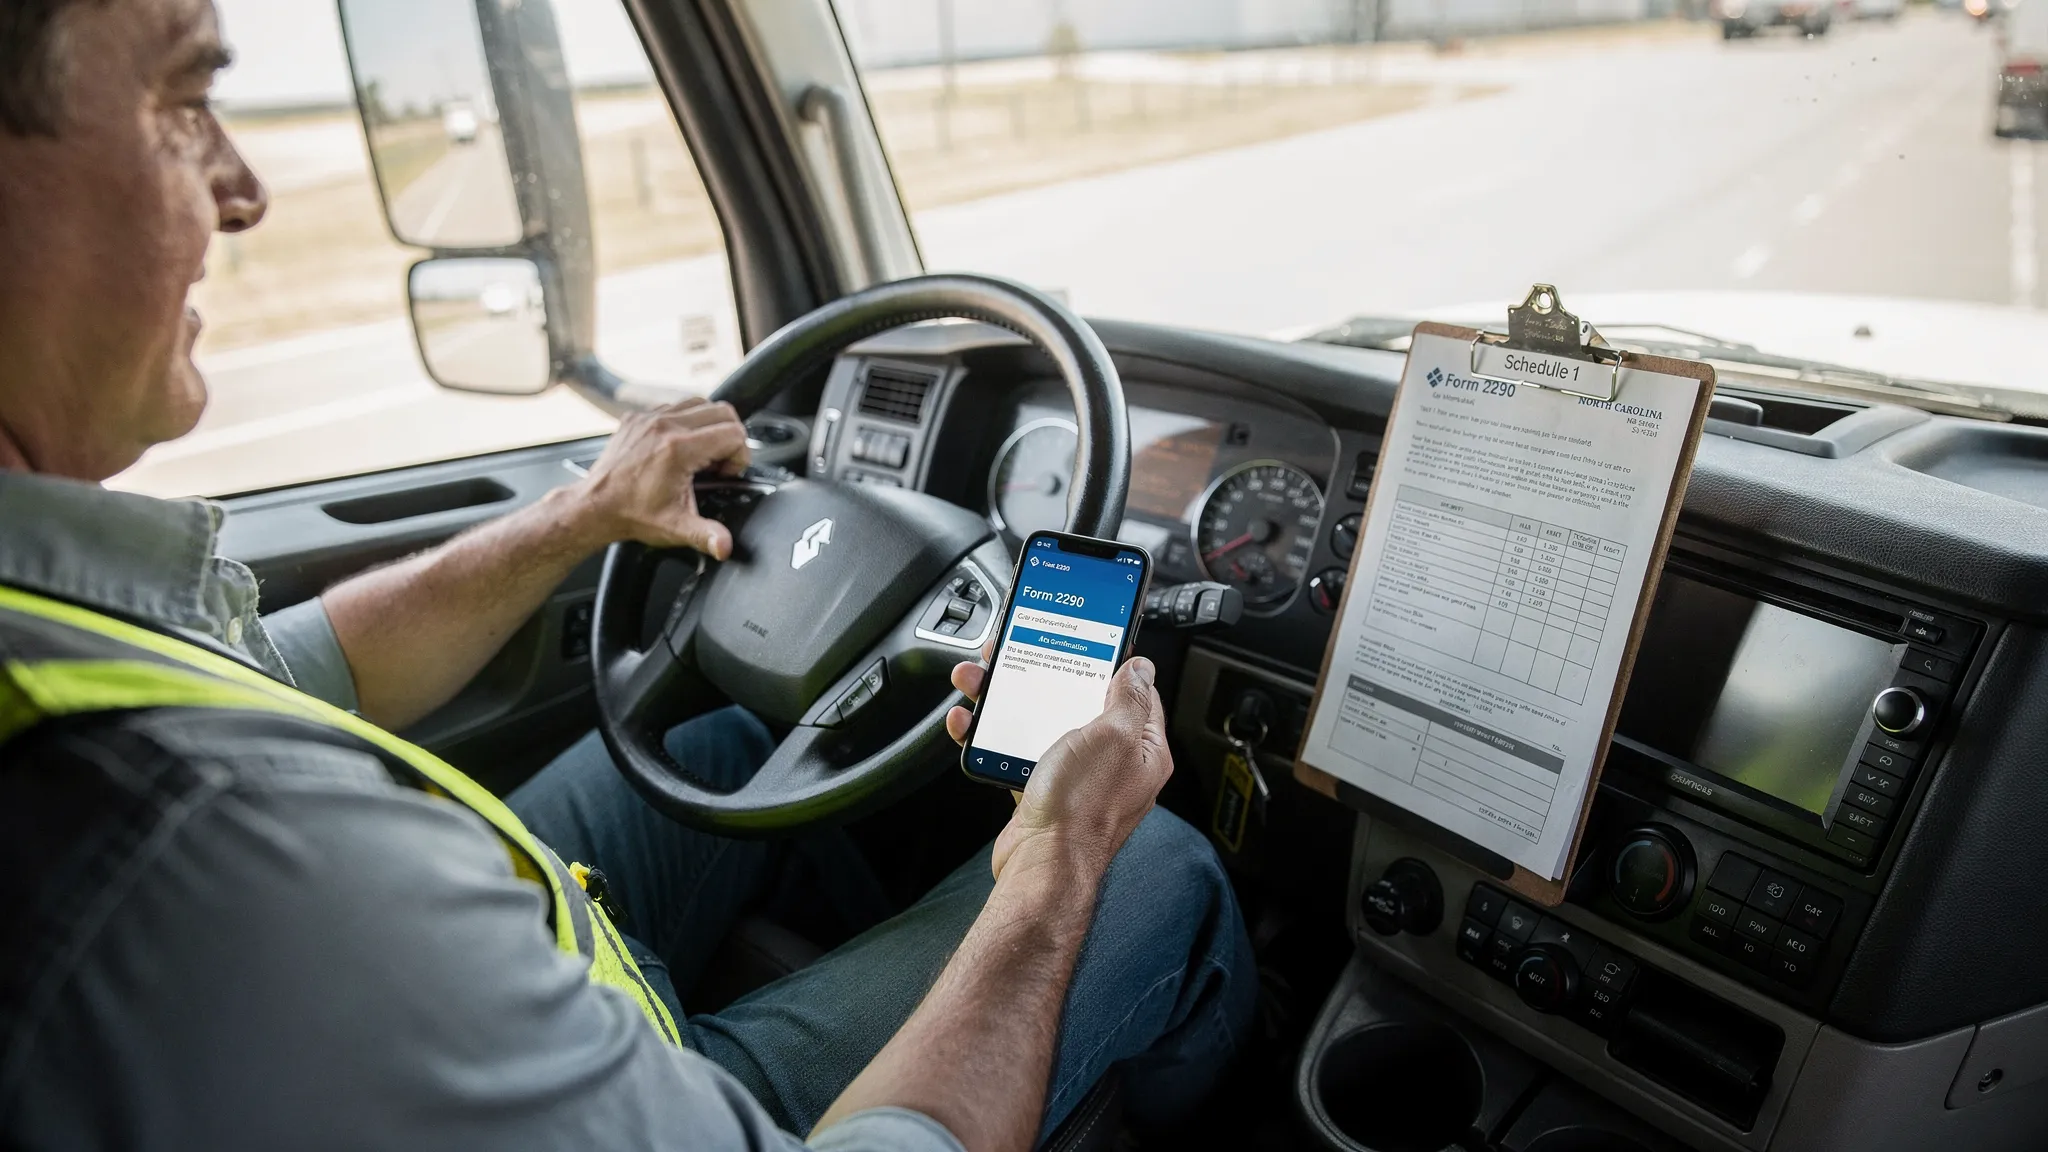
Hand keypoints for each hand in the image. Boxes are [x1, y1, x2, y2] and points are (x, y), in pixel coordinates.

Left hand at [574, 398, 750, 557]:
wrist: (595, 506)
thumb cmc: (632, 514)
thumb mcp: (676, 528)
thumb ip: (707, 535)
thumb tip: (725, 547)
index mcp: (678, 448)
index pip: (733, 433)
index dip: (739, 456)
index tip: (724, 474)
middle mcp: (665, 425)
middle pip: (722, 411)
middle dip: (730, 437)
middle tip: (718, 462)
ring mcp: (650, 417)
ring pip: (701, 403)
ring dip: (709, 425)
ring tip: (700, 452)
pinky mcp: (638, 416)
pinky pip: (675, 406)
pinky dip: (686, 421)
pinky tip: (680, 445)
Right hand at [947, 651, 1172, 881]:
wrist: (1042, 865)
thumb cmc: (1082, 810)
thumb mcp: (1113, 737)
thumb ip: (1128, 698)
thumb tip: (1142, 668)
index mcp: (1142, 750)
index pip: (1135, 694)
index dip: (1110, 665)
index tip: (1086, 643)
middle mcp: (1114, 765)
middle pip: (1080, 704)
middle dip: (1046, 677)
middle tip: (1018, 657)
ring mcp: (1077, 780)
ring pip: (1044, 725)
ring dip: (1010, 702)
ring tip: (981, 682)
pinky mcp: (1044, 793)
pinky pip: (1019, 754)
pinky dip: (995, 737)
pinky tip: (973, 725)